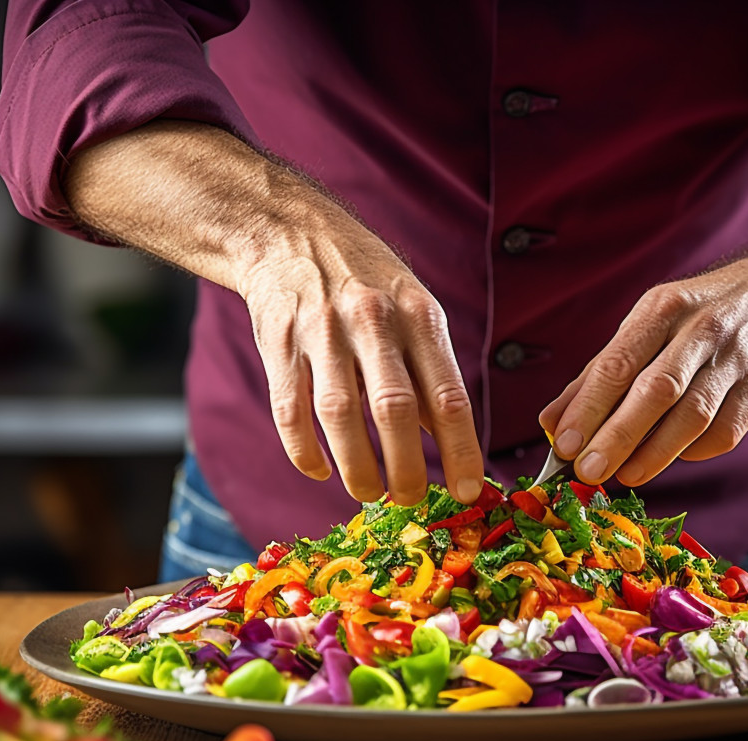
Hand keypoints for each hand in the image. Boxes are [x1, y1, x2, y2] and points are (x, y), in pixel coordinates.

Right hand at [239, 241, 483, 506]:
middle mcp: (372, 321)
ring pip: (338, 415)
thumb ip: (432, 371)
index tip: (468, 492)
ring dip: (356, 467)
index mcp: (418, 316)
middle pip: (394, 409)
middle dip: (406, 468)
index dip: (461, 451)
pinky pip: (289, 410)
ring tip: (369, 493)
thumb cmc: (366, 282)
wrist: (289, 232)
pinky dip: (304, 451)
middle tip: (410, 500)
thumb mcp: (413, 310)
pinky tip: (321, 470)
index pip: (448, 395)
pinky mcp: (279, 343)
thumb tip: (451, 441)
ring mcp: (321, 332)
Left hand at [539, 257, 747, 486]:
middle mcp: (702, 330)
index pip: (619, 363)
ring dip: (655, 452)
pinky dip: (694, 451)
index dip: (589, 407)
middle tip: (588, 471)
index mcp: (662, 309)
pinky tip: (671, 456)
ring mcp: (737, 359)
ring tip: (625, 475)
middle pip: (657, 390)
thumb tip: (552, 423)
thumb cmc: (694, 317)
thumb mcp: (644, 326)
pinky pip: (726, 432)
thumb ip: (597, 375)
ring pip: (695, 416)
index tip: (565, 445)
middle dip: (618, 435)